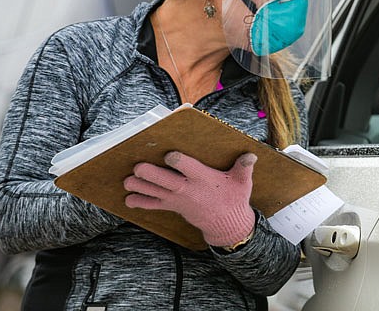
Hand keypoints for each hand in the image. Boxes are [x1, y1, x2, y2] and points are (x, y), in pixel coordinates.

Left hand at [124, 151, 256, 246]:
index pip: (188, 168)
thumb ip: (244, 167)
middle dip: (150, 173)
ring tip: (127, 181)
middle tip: (137, 166)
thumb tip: (251, 155)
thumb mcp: (243, 182)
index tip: (169, 154)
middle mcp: (188, 189)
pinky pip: (154, 205)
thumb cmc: (234, 199)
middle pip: (166, 180)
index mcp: (203, 179)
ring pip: (155, 192)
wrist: (227, 225)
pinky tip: (128, 199)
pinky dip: (141, 202)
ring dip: (140, 186)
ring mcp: (178, 199)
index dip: (178, 161)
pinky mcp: (173, 206)